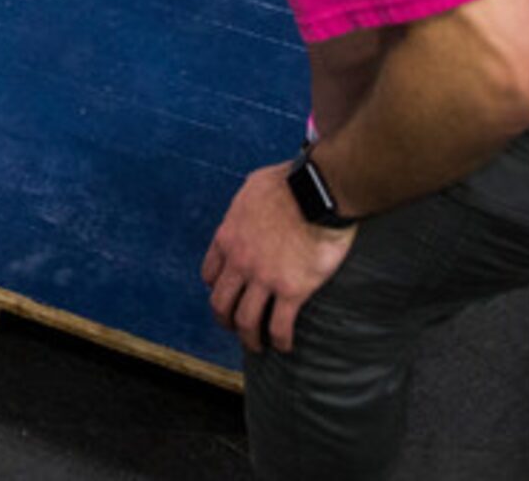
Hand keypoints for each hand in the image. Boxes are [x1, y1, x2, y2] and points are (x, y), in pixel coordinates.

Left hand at [200, 161, 356, 354]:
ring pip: (246, 321)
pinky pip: (279, 326)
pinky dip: (280, 341)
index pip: (210, 273)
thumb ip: (246, 203)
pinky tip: (285, 345)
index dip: (217, 288)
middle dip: (225, 320)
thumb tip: (251, 202)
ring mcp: (264, 279)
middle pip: (221, 303)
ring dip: (249, 338)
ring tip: (258, 345)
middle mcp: (240, 262)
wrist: (318, 192)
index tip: (227, 294)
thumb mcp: (253, 186)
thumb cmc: (290, 182)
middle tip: (235, 328)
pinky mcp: (291, 291)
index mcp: (228, 237)